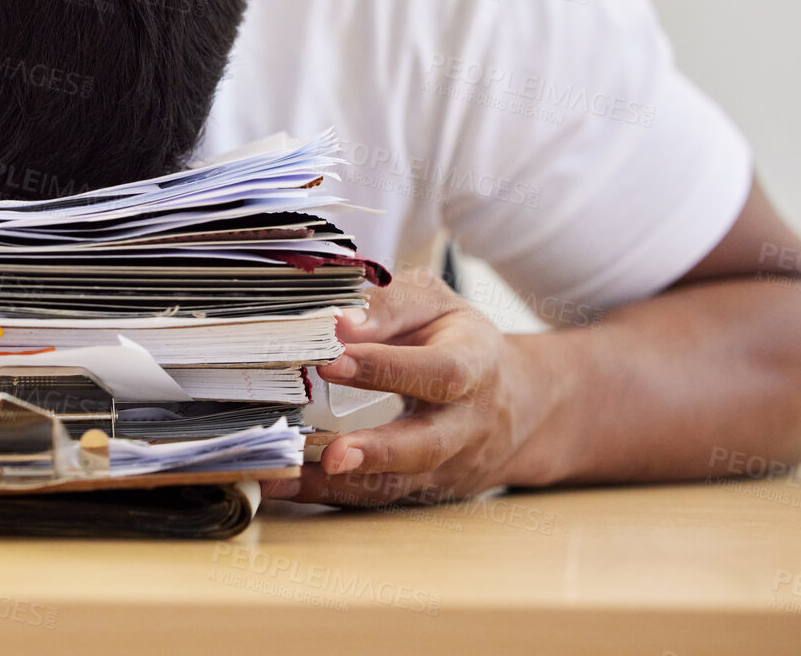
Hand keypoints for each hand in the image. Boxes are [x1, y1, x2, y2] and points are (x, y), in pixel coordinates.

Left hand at [262, 265, 550, 506]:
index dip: (385, 368)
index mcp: (474, 365)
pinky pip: (376, 497)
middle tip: (330, 454)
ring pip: (396, 485)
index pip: (437, 371)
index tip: (329, 360)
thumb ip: (389, 306)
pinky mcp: (423, 490)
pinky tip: (285, 484)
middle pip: (427, 446)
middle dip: (377, 452)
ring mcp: (447, 465)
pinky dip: (329, 494)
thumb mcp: (435, 304)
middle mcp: (465, 424)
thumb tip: (338, 321)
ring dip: (336, 486)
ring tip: (283, 478)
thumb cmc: (459, 340)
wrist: (517, 403)